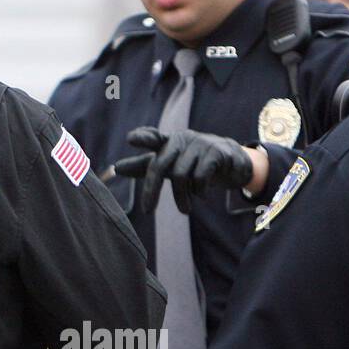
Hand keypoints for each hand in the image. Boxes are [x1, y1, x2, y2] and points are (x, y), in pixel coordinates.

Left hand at [113, 127, 254, 209]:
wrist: (232, 161)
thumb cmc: (193, 162)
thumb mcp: (170, 164)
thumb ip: (145, 165)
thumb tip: (116, 168)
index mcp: (169, 142)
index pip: (153, 138)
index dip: (143, 137)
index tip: (131, 139)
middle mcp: (182, 139)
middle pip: (160, 165)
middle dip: (151, 190)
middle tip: (147, 211)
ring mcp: (200, 144)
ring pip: (181, 176)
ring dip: (181, 198)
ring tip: (185, 210)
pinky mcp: (216, 153)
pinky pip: (201, 177)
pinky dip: (199, 191)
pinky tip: (202, 196)